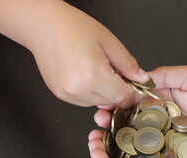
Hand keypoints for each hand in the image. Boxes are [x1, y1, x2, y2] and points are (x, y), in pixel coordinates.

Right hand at [29, 1, 148, 106]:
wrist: (44, 26)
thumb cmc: (73, 28)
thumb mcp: (109, 42)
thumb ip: (128, 64)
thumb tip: (142, 79)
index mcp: (92, 74)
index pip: (122, 96)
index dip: (129, 87)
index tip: (127, 77)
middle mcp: (78, 89)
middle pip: (110, 101)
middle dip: (115, 88)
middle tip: (109, 68)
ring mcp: (67, 94)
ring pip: (97, 103)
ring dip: (102, 91)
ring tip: (93, 68)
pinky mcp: (60, 95)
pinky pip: (83, 101)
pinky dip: (89, 92)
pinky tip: (84, 74)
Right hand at [94, 65, 186, 153]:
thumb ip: (166, 75)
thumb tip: (138, 76)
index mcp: (160, 100)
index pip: (131, 100)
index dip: (115, 102)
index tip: (102, 106)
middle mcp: (158, 120)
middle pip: (128, 121)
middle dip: (110, 121)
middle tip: (97, 124)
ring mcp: (164, 138)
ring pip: (136, 139)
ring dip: (118, 139)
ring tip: (102, 140)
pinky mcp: (172, 154)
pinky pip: (151, 155)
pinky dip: (136, 156)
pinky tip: (122, 157)